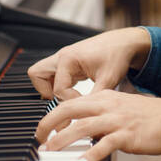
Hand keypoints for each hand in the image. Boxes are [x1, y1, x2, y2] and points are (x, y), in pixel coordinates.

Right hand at [27, 27, 150, 100]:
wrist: (124, 43)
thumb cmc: (117, 55)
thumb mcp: (109, 79)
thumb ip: (95, 98)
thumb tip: (88, 117)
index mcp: (68, 58)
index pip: (58, 89)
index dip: (70, 102)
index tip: (84, 106)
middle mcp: (62, 57)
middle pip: (36, 75)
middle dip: (45, 92)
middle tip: (62, 102)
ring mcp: (63, 60)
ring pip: (41, 75)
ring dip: (50, 89)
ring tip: (66, 99)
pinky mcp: (67, 64)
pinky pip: (52, 76)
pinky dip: (58, 86)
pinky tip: (74, 93)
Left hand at [36, 89, 160, 160]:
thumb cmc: (150, 117)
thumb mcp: (121, 109)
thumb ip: (102, 116)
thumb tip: (85, 130)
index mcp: (104, 98)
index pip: (71, 103)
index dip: (53, 116)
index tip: (44, 129)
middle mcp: (107, 106)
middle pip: (70, 111)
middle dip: (49, 125)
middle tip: (39, 140)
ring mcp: (116, 120)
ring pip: (81, 128)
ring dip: (62, 141)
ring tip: (50, 152)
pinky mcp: (126, 135)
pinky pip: (103, 146)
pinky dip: (89, 155)